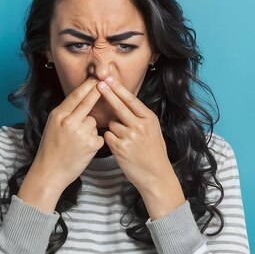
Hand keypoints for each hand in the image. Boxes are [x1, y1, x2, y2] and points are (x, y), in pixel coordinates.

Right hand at [26, 77, 104, 196]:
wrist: (50, 172)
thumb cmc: (51, 148)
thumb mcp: (52, 125)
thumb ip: (65, 112)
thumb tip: (80, 98)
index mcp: (58, 116)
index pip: (76, 96)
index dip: (87, 85)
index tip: (95, 77)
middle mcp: (70, 122)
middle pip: (88, 103)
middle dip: (97, 93)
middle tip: (106, 83)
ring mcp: (81, 134)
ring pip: (93, 121)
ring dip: (90, 128)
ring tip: (78, 140)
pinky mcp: (91, 145)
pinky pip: (98, 135)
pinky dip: (94, 140)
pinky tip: (84, 148)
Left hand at [95, 76, 175, 192]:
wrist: (156, 175)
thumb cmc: (153, 152)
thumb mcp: (153, 130)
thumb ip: (140, 117)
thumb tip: (124, 102)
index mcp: (149, 119)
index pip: (131, 100)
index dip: (119, 89)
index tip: (109, 79)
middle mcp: (140, 126)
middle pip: (119, 106)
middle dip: (108, 94)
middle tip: (98, 83)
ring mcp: (130, 137)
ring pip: (112, 123)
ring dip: (113, 128)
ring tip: (125, 140)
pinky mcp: (120, 148)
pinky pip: (108, 136)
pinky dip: (110, 139)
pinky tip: (119, 146)